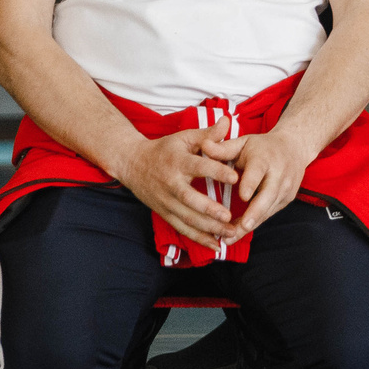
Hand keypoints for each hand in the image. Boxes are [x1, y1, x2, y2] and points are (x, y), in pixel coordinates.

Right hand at [114, 123, 237, 245]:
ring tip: (230, 234)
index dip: (217, 172)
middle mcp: (171, 183)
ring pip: (186, 218)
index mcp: (178, 161)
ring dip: (208, 229)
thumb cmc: (165, 149)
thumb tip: (228, 121)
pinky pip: (182, 229)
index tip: (235, 178)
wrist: (132, 164)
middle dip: (210, 210)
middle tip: (230, 217)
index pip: (199, 166)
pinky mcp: (164, 213)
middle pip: (190, 199)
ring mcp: (166, 201)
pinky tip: (215, 246)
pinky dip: (198, 239)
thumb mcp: (184, 137)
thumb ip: (208, 135)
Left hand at [209, 127, 313, 243]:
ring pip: (268, 209)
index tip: (243, 197)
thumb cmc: (262, 147)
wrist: (294, 147)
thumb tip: (204, 146)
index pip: (258, 172)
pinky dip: (255, 223)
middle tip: (239, 228)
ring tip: (229, 237)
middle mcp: (279, 174)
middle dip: (254, 213)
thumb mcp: (243, 143)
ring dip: (250, 224)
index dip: (251, 184)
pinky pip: (269, 213)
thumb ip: (223, 148)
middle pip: (267, 196)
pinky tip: (238, 232)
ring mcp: (286, 188)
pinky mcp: (287, 199)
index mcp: (265, 158)